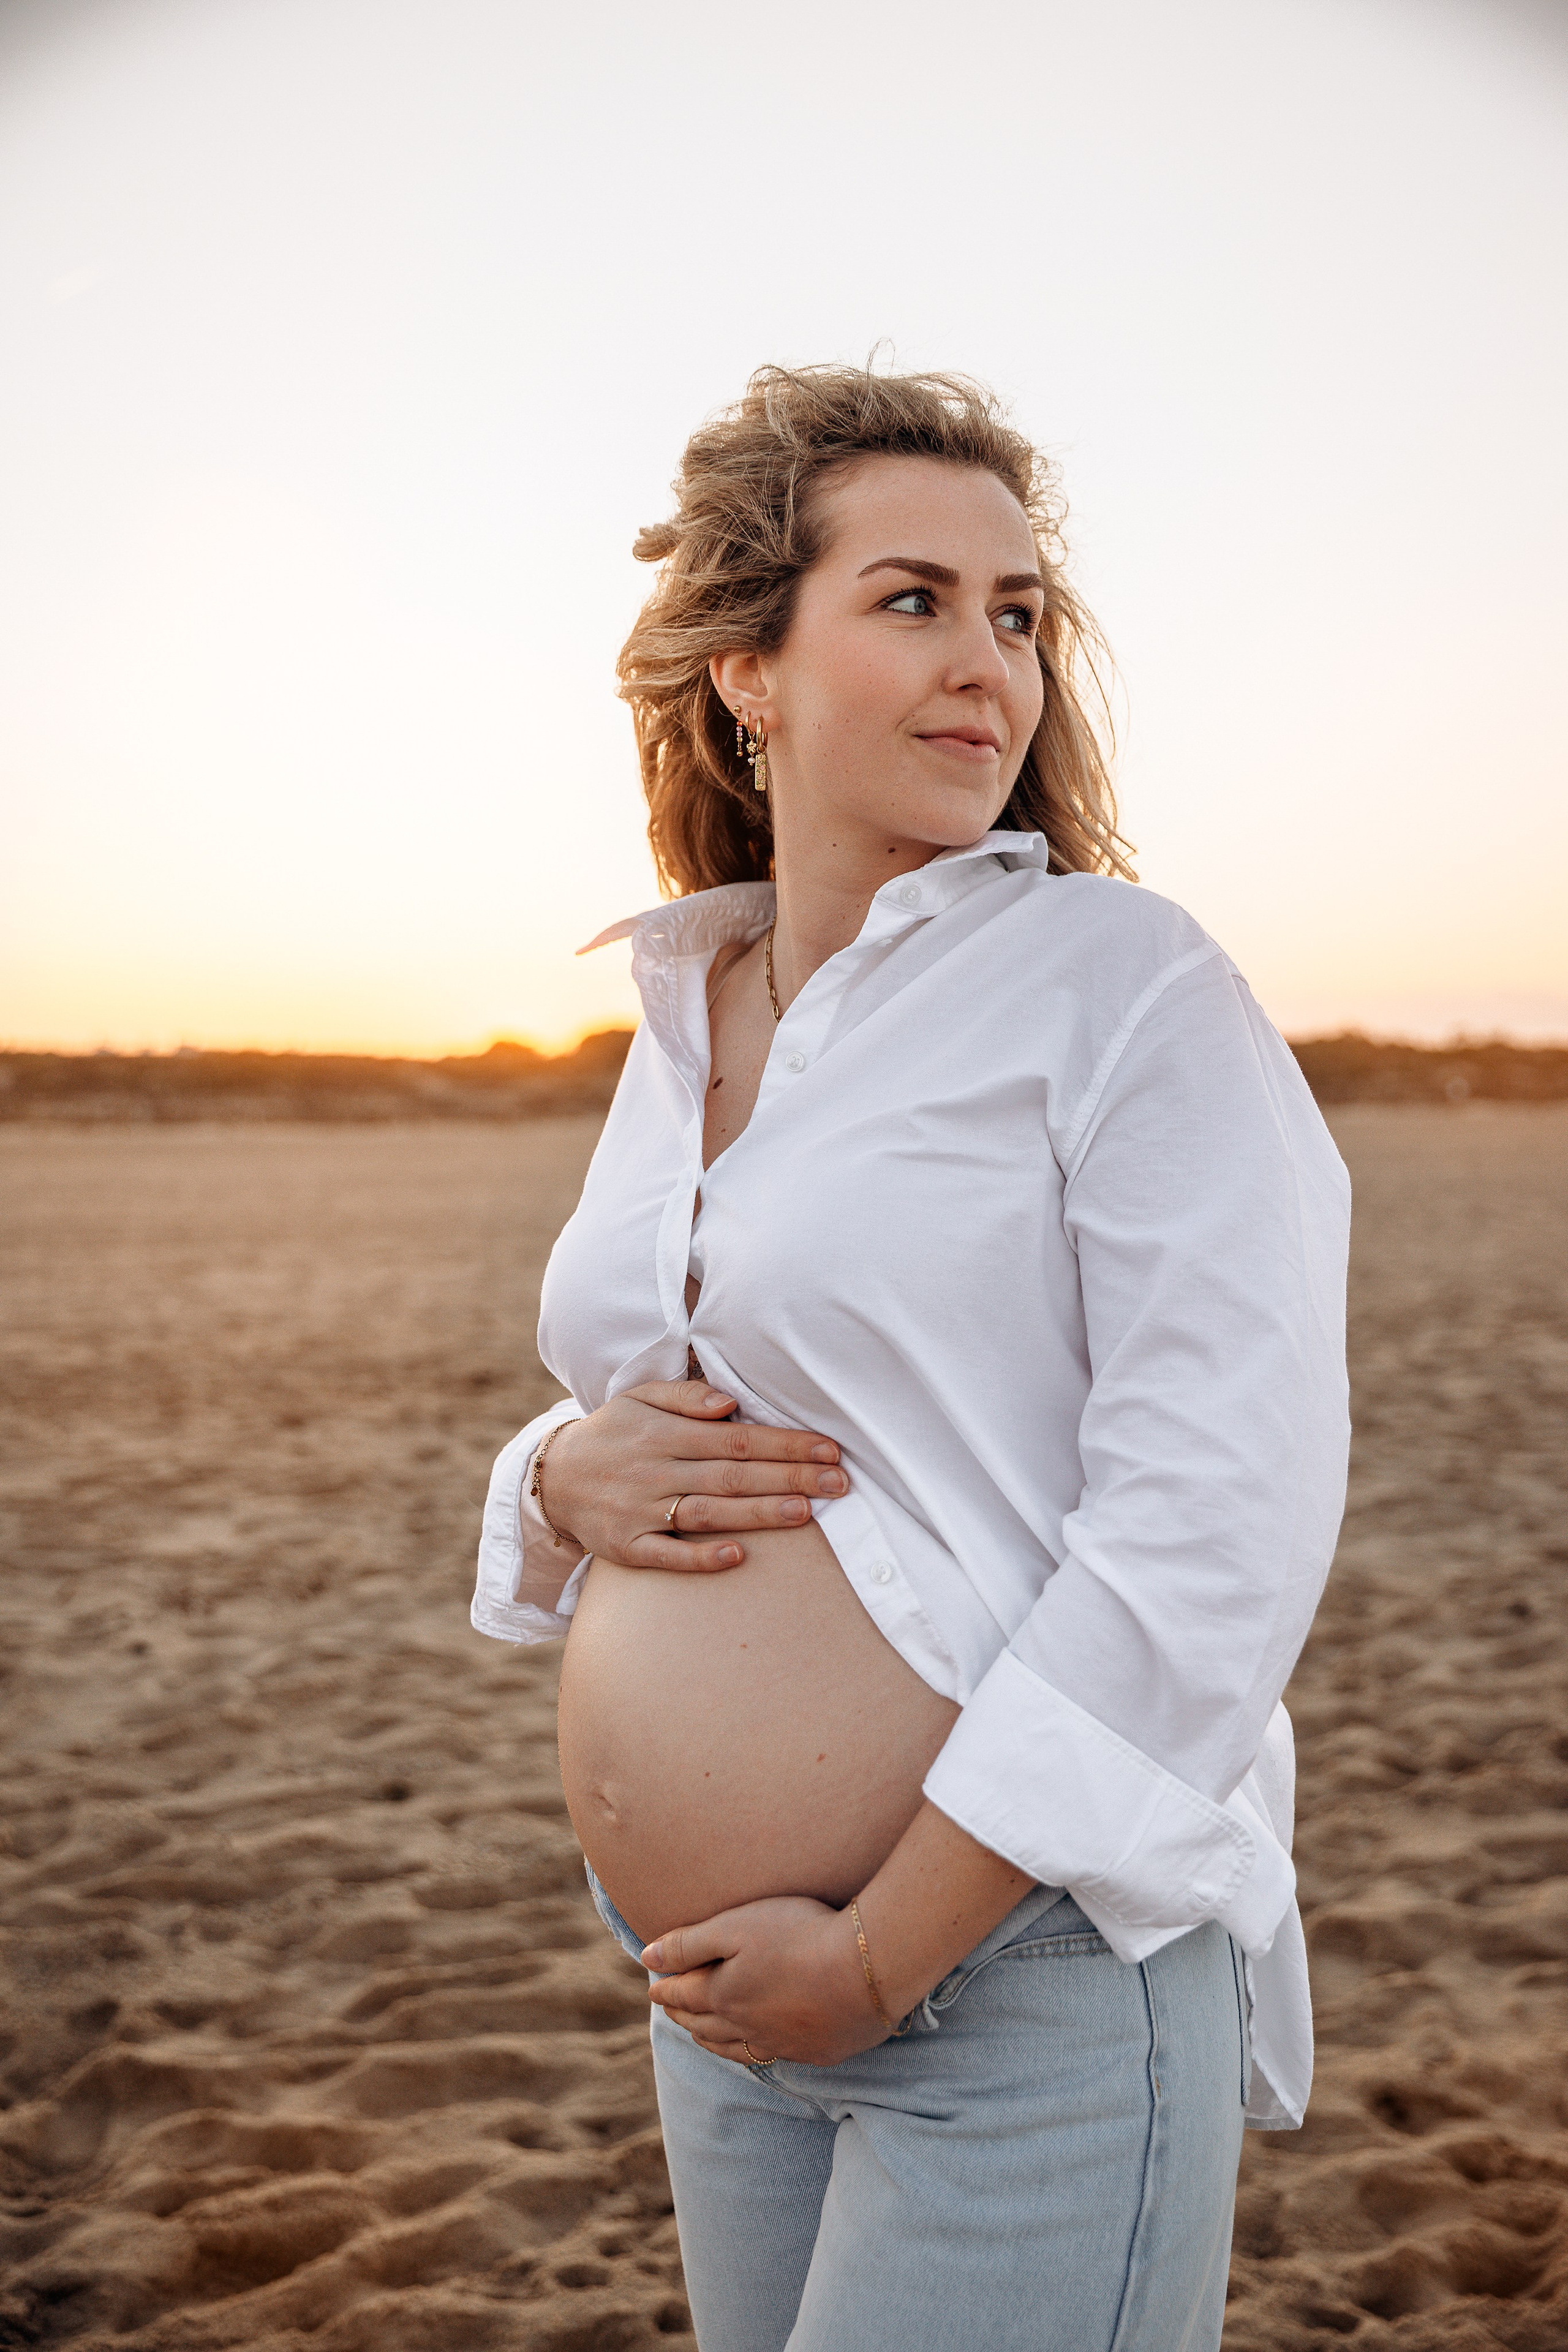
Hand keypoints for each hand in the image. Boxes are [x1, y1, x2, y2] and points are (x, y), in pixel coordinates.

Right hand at [540, 1380, 847, 1573]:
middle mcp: (654, 1471)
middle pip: (732, 1476)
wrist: (552, 1478)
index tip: (828, 1449)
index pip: (736, 1438)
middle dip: (789, 1477)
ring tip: (804, 1511)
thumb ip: (685, 1395)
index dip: (784, 1443)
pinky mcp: (626, 1547)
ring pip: (707, 1512)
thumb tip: (731, 1403)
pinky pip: (667, 1556)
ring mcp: (639, 1511)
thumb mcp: (640, 1399)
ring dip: (757, 1513)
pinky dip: (700, 1556)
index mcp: (663, 1433)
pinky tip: (737, 1555)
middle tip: (839, 1483)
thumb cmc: (613, 1434)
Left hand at [642, 1896, 887, 2066]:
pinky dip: (750, 2053)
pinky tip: (754, 2048)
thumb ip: (689, 1944)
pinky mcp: (816, 2051)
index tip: (655, 1987)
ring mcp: (783, 2043)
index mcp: (724, 1995)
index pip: (683, 1995)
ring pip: (733, 2048)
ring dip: (710, 2039)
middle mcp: (747, 2027)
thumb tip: (647, 1958)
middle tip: (671, 2009)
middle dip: (682, 2015)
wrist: (869, 1968)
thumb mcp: (736, 1927)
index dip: (666, 1988)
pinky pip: (771, 2057)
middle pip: (704, 2025)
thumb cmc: (800, 1935)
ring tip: (699, 2032)